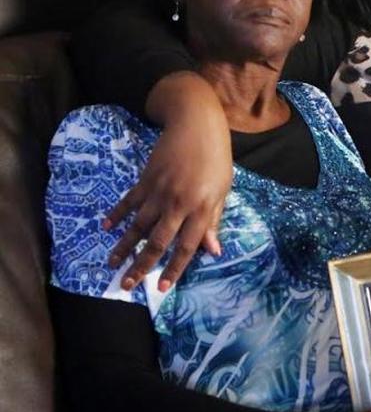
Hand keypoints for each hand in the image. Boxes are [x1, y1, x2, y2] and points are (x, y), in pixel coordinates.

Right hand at [104, 74, 231, 291]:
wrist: (196, 124)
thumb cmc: (216, 159)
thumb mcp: (223, 190)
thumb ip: (214, 221)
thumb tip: (213, 251)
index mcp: (202, 208)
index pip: (187, 246)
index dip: (175, 268)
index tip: (162, 287)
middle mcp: (178, 203)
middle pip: (157, 241)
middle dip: (141, 265)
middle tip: (126, 284)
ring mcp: (159, 191)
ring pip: (138, 225)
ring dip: (123, 246)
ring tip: (112, 263)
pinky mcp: (145, 179)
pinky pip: (128, 202)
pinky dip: (116, 215)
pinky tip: (106, 228)